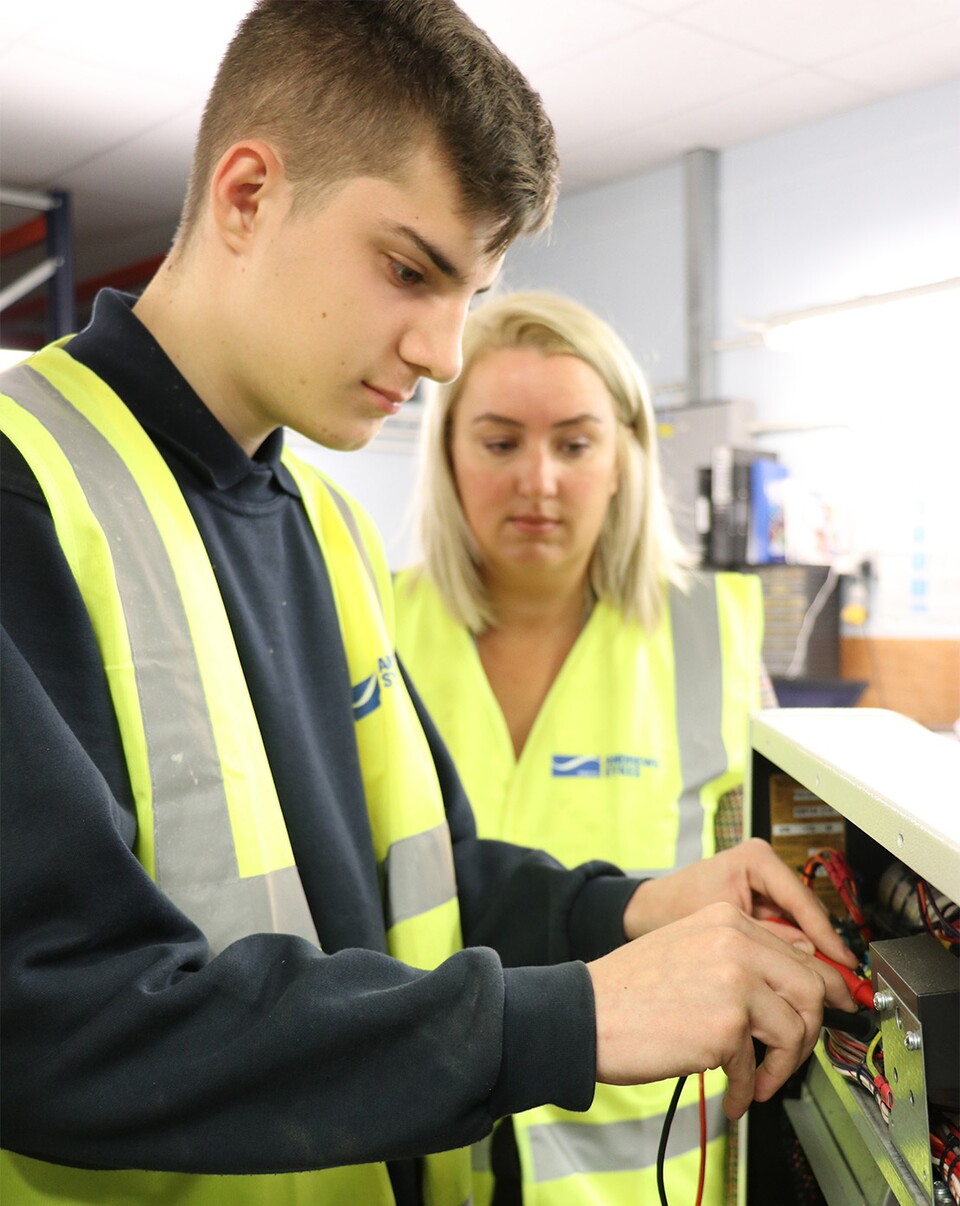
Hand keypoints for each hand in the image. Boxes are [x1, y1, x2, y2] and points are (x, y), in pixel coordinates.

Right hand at [588, 901, 833, 1117]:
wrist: (586, 1013)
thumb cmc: (631, 989)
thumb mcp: (689, 948)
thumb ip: (738, 955)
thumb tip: (795, 981)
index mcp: (727, 918)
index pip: (797, 954)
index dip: (815, 994)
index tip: (818, 1018)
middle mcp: (735, 942)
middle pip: (810, 988)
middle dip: (807, 1032)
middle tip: (786, 1057)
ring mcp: (734, 981)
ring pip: (795, 1029)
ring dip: (781, 1067)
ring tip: (758, 1082)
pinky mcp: (726, 1025)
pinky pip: (756, 1066)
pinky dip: (746, 1089)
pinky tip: (732, 1096)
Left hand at [622, 838, 857, 981]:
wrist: (645, 912)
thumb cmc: (670, 909)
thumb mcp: (721, 926)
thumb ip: (766, 939)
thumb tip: (811, 959)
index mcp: (756, 860)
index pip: (802, 901)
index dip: (827, 936)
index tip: (845, 962)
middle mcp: (765, 869)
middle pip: (807, 916)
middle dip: (822, 953)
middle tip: (840, 988)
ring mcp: (763, 887)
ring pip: (800, 929)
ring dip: (808, 960)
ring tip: (823, 992)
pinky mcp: (760, 906)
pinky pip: (785, 934)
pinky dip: (790, 958)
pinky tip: (797, 985)